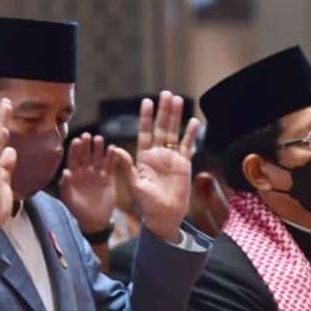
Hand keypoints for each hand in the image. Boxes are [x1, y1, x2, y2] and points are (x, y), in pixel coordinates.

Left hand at [60, 132, 116, 233]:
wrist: (95, 221)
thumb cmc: (78, 211)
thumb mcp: (69, 200)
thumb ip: (66, 186)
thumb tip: (65, 172)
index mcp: (74, 175)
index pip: (74, 159)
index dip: (75, 150)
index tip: (77, 140)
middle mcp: (85, 171)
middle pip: (86, 155)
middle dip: (86, 145)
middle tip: (88, 135)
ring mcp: (97, 173)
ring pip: (98, 157)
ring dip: (98, 148)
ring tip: (99, 139)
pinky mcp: (108, 177)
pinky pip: (109, 165)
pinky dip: (111, 157)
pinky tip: (112, 148)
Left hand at [125, 91, 199, 242]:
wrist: (165, 216)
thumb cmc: (147, 204)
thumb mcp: (135, 185)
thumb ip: (126, 167)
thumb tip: (116, 149)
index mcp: (143, 157)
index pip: (145, 132)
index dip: (146, 117)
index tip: (147, 102)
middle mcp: (157, 154)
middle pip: (161, 128)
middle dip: (163, 111)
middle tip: (166, 93)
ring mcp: (171, 158)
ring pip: (174, 133)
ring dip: (176, 117)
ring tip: (178, 100)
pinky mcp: (184, 164)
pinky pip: (187, 146)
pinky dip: (191, 134)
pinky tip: (194, 122)